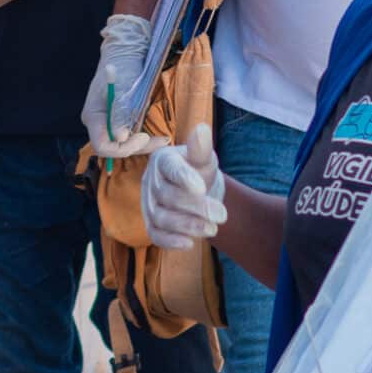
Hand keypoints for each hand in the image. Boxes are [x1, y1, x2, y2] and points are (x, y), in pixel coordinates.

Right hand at [81, 14, 157, 157]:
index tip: (142, 137)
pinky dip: (146, 139)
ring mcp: (111, 124)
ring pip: (126, 145)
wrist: (128, 53)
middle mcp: (100, 124)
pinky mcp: (123, 122)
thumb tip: (120, 137)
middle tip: (160, 139)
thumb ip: (119, 113)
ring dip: (145, 145)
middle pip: (115, 148)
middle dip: (137, 147)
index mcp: (93, 116)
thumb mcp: (121, 89)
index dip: (121, 148)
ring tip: (164, 139)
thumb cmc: (122, 67)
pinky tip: (160, 136)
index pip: (101, 145)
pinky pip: (132, 138)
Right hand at [141, 123, 224, 248]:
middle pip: (167, 196)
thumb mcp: (204, 159)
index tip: (202, 188)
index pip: (170, 169)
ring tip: (213, 229)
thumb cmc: (198, 170)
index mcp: (163, 160)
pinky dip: (170, 241)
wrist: (196, 191)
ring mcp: (149, 204)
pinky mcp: (151, 223)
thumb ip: (202, 148)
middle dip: (195, 207)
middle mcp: (151, 181)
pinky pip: (155, 234)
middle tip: (222, 215)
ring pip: (161, 217)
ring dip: (187, 225)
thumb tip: (202, 129)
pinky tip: (190, 243)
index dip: (184, 178)